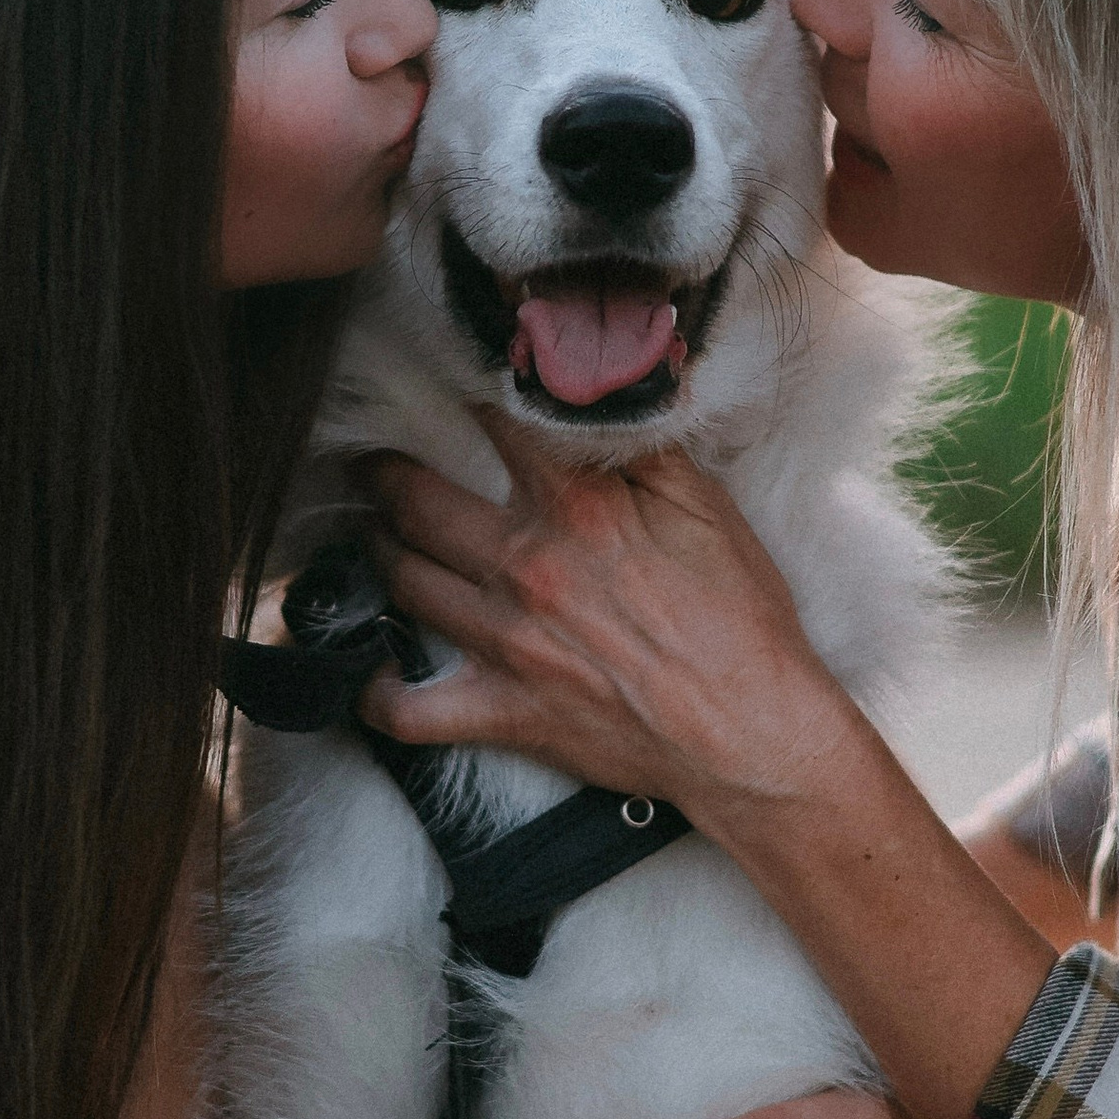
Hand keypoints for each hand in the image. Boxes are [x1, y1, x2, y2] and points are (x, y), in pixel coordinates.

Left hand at [359, 420, 863, 830]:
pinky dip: (373, 691)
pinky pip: (406, 708)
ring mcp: (505, 642)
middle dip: (381, 475)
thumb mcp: (709, 508)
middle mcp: (526, 566)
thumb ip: (648, 445)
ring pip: (401, 581)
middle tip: (368, 466)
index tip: (453, 385)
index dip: (470, 394)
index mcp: (576, 507)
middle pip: (415, 502)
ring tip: (371, 538)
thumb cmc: (742, 622)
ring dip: (375, 552)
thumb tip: (620, 387)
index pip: (497, 423)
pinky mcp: (502, 712)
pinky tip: (370, 670)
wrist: (750, 733)